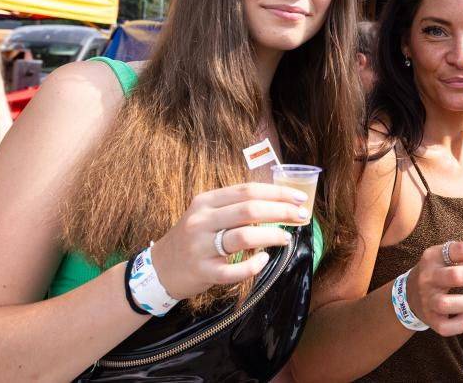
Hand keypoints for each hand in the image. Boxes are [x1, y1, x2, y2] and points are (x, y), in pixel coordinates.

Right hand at [150, 182, 310, 299]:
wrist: (160, 268)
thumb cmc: (194, 238)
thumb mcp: (207, 214)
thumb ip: (235, 206)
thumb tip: (278, 201)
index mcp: (206, 201)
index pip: (247, 190)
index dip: (277, 193)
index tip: (299, 198)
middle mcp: (202, 220)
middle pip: (249, 210)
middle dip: (281, 211)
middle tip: (301, 217)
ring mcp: (200, 247)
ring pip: (244, 237)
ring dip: (272, 236)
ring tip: (286, 238)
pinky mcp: (202, 271)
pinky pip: (234, 270)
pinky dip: (253, 265)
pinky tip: (263, 260)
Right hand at [405, 240, 462, 336]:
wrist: (408, 295)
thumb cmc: (436, 272)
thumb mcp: (444, 256)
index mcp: (433, 256)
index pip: (462, 249)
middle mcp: (428, 277)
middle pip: (457, 276)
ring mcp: (427, 300)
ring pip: (449, 304)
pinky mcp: (430, 319)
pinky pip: (446, 327)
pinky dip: (460, 323)